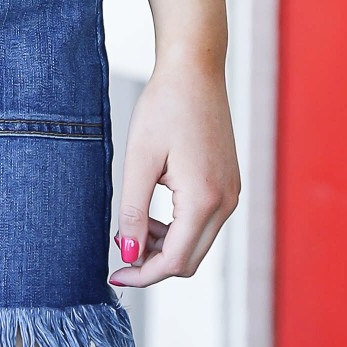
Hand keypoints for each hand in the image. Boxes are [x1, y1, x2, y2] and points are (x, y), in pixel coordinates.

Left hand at [112, 54, 239, 288]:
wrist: (194, 71)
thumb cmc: (165, 107)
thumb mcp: (139, 161)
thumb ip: (133, 213)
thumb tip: (129, 254)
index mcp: (204, 199)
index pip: (174, 261)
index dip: (142, 274)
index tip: (114, 274)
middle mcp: (226, 202)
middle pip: (190, 261)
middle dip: (153, 265)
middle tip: (120, 250)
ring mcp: (232, 194)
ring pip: (198, 244)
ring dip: (165, 246)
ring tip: (134, 225)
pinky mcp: (229, 185)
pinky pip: (205, 224)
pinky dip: (179, 229)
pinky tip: (154, 212)